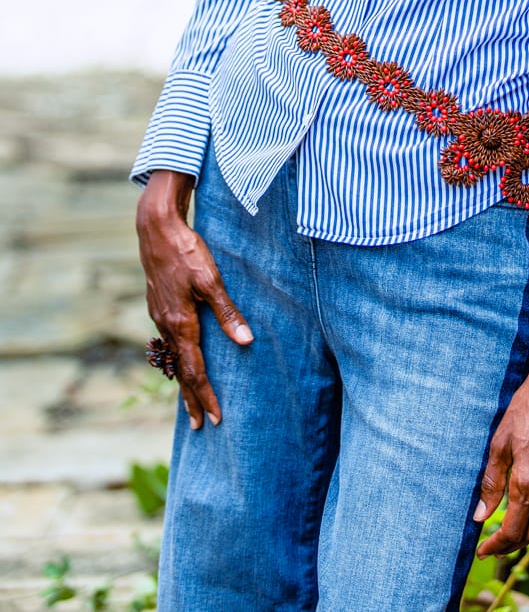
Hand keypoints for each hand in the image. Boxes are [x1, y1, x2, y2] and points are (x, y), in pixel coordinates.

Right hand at [136, 169, 252, 430]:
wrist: (156, 229)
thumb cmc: (186, 252)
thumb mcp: (211, 280)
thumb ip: (227, 312)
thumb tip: (245, 341)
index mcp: (181, 323)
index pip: (195, 370)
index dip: (206, 395)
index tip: (216, 417)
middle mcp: (167, 325)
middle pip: (181, 371)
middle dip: (191, 398)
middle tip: (199, 425)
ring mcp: (159, 316)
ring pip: (173, 357)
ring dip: (183, 380)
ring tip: (190, 400)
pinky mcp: (158, 306)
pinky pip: (169, 342)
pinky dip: (177, 359)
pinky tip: (182, 359)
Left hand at [474, 358, 528, 557]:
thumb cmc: (528, 408)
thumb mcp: (500, 442)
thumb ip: (491, 482)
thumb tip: (480, 516)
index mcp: (528, 483)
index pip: (512, 531)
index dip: (496, 546)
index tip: (483, 551)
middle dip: (511, 544)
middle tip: (495, 543)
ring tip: (515, 527)